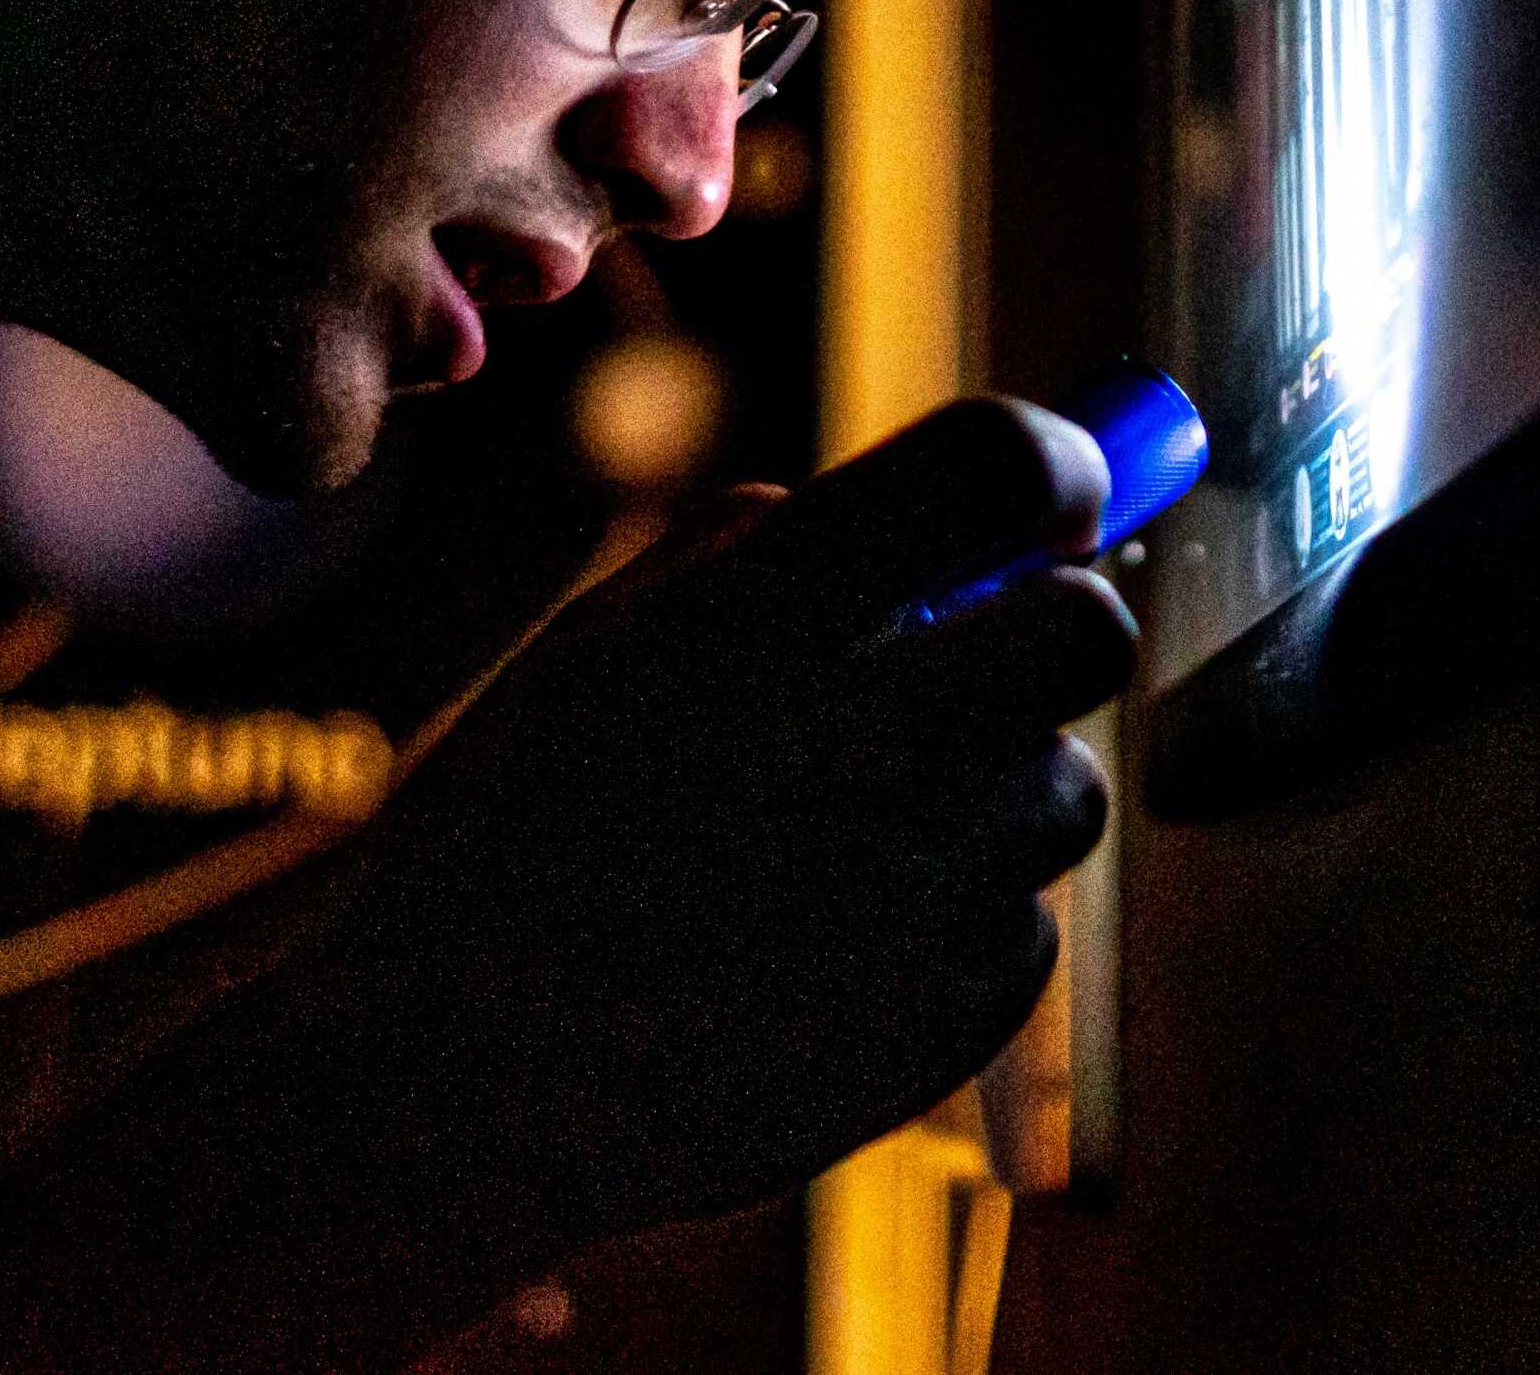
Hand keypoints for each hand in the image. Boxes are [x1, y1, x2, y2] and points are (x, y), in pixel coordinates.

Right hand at [310, 395, 1136, 1267]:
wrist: (449, 1072)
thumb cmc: (521, 823)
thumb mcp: (612, 635)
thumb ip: (773, 550)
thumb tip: (946, 525)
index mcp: (765, 612)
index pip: (999, 469)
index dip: (1058, 465)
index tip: (1050, 504)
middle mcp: (865, 736)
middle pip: (1090, 631)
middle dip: (1056, 625)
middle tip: (979, 655)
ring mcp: (918, 891)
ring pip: (1066, 788)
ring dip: (997, 783)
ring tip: (852, 826)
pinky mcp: (946, 1021)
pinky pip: (1027, 926)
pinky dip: (961, 919)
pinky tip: (834, 939)